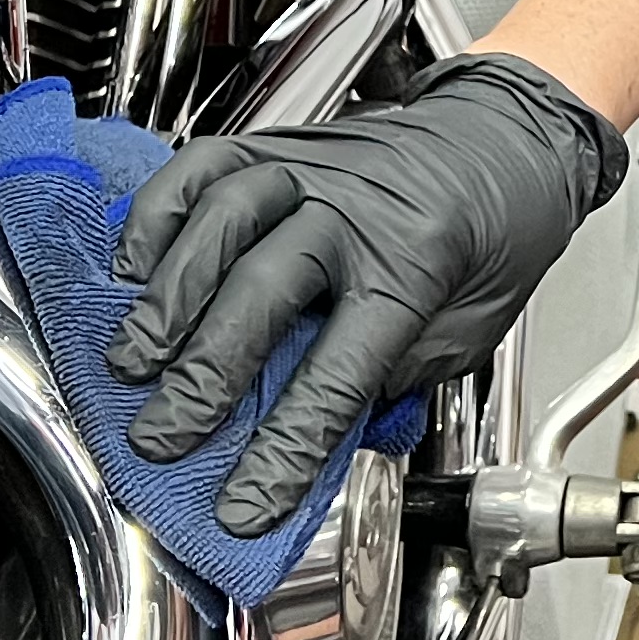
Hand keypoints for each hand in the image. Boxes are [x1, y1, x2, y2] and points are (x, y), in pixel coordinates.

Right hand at [106, 53, 620, 534]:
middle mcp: (354, 209)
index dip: (287, 446)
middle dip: (204, 376)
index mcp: (418, 264)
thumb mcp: (476, 327)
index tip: (243, 503)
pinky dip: (154, 216)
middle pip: (265, 290)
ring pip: (222, 221)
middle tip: (160, 439)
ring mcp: (308, 170)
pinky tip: (129, 270)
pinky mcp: (274, 145)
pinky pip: (200, 168)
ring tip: (130, 362)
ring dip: (167, 298)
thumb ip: (397, 378)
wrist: (509, 135)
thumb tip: (319, 435)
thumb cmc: (494, 233)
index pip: (341, 371)